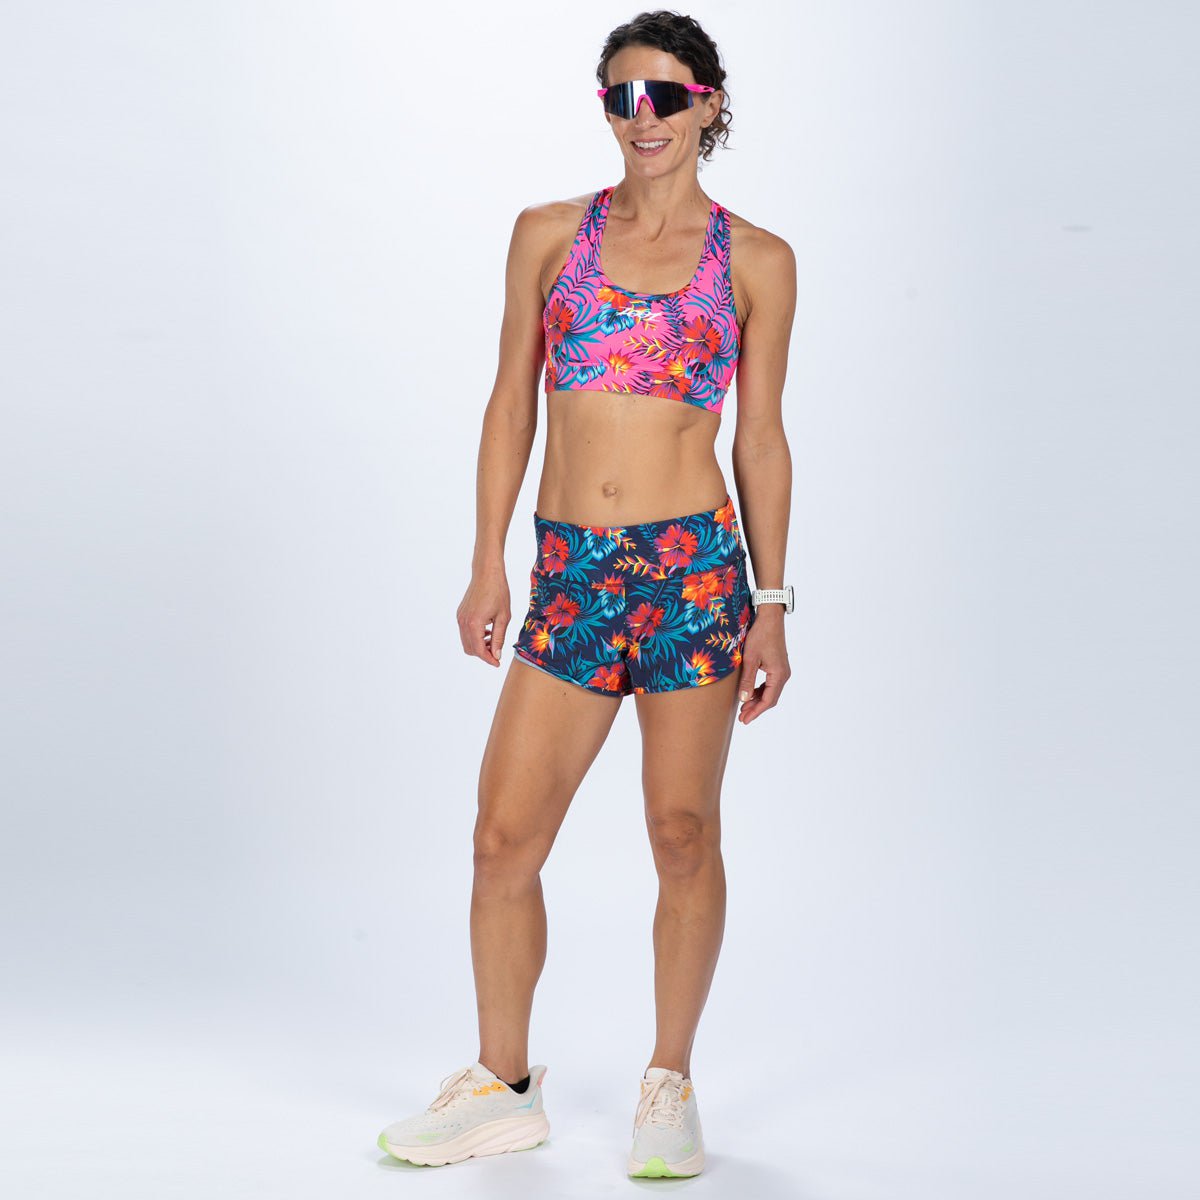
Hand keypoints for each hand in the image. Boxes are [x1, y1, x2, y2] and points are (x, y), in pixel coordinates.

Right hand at [457, 565, 509, 666]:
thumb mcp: (503, 617)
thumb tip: (496, 655)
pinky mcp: (460, 613)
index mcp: (474, 624)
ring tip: (493, 639)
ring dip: (478, 645)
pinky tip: (487, 630)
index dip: (489, 659)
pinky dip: (474, 636)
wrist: (487, 573)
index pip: (479, 650)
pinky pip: (465, 632)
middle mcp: (463, 622)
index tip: (498, 663)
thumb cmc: (498, 592)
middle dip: (483, 654)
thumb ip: (499, 638)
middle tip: (497, 651)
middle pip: (470, 649)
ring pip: (466, 641)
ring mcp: (460, 618)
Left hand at [736, 608, 789, 723]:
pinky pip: (770, 684)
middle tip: (742, 718)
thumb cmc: (760, 636)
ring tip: (744, 708)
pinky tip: (750, 693)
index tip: (744, 720)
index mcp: (779, 675)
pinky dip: (760, 691)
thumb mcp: (750, 659)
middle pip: (770, 698)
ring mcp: (782, 670)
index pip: (768, 700)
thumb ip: (747, 680)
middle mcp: (783, 675)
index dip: (756, 712)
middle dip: (756, 709)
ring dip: (757, 700)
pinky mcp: (778, 666)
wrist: (770, 618)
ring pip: (770, 692)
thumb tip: (744, 699)